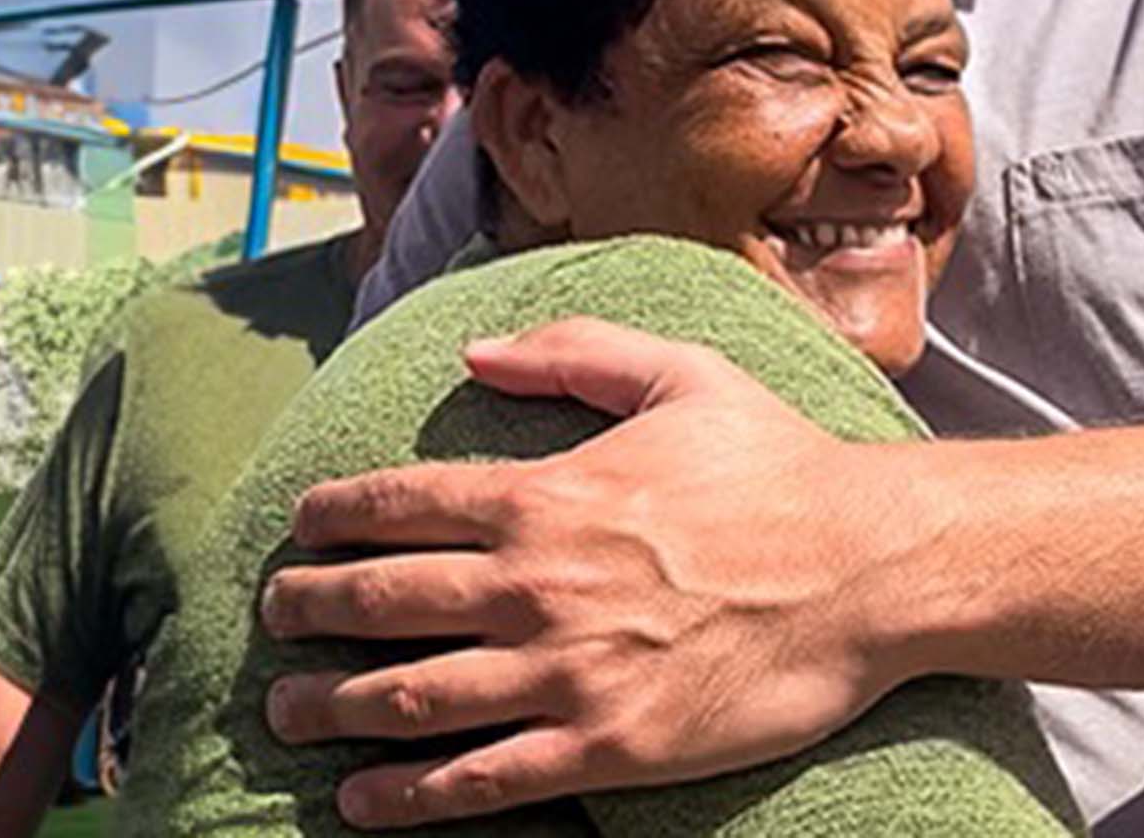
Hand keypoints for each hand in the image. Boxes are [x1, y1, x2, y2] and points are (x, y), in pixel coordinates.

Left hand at [258, 319, 919, 827]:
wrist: (869, 569)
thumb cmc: (782, 467)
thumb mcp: (685, 372)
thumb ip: (574, 350)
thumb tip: (474, 352)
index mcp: (549, 494)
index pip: (400, 505)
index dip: (331, 518)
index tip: (299, 530)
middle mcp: (538, 585)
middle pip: (380, 602)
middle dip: (306, 611)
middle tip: (274, 617)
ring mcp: (566, 674)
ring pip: (408, 697)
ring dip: (329, 708)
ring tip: (286, 713)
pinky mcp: (605, 747)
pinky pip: (479, 780)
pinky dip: (404, 795)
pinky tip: (359, 800)